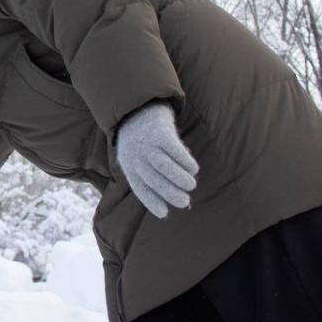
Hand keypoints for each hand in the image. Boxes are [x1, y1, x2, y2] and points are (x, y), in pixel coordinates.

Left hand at [115, 102, 198, 218]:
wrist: (138, 107)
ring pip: (163, 165)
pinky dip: (185, 162)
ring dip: (179, 178)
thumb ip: (155, 176)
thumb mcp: (139, 158)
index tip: (164, 213)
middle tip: (184, 201)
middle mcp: (136, 154)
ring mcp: (147, 142)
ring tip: (190, 185)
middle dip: (169, 193)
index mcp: (128, 164)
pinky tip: (193, 168)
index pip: (139, 186)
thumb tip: (182, 200)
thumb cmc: (143, 141)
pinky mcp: (160, 132)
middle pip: (152, 178)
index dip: (151, 201)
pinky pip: (174, 150)